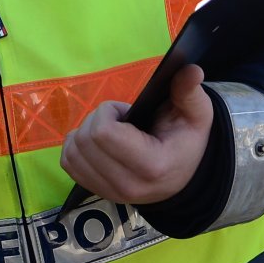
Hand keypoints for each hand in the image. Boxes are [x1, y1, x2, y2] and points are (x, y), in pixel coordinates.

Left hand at [59, 65, 213, 205]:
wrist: (182, 176)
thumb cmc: (185, 140)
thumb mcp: (195, 115)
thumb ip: (189, 92)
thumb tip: (192, 69)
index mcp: (152, 166)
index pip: (103, 133)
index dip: (109, 112)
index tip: (127, 112)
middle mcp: (128, 186)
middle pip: (85, 140)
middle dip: (97, 119)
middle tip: (120, 121)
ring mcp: (110, 193)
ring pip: (72, 151)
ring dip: (85, 132)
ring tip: (111, 132)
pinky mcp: (96, 191)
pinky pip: (68, 163)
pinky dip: (75, 146)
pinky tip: (97, 143)